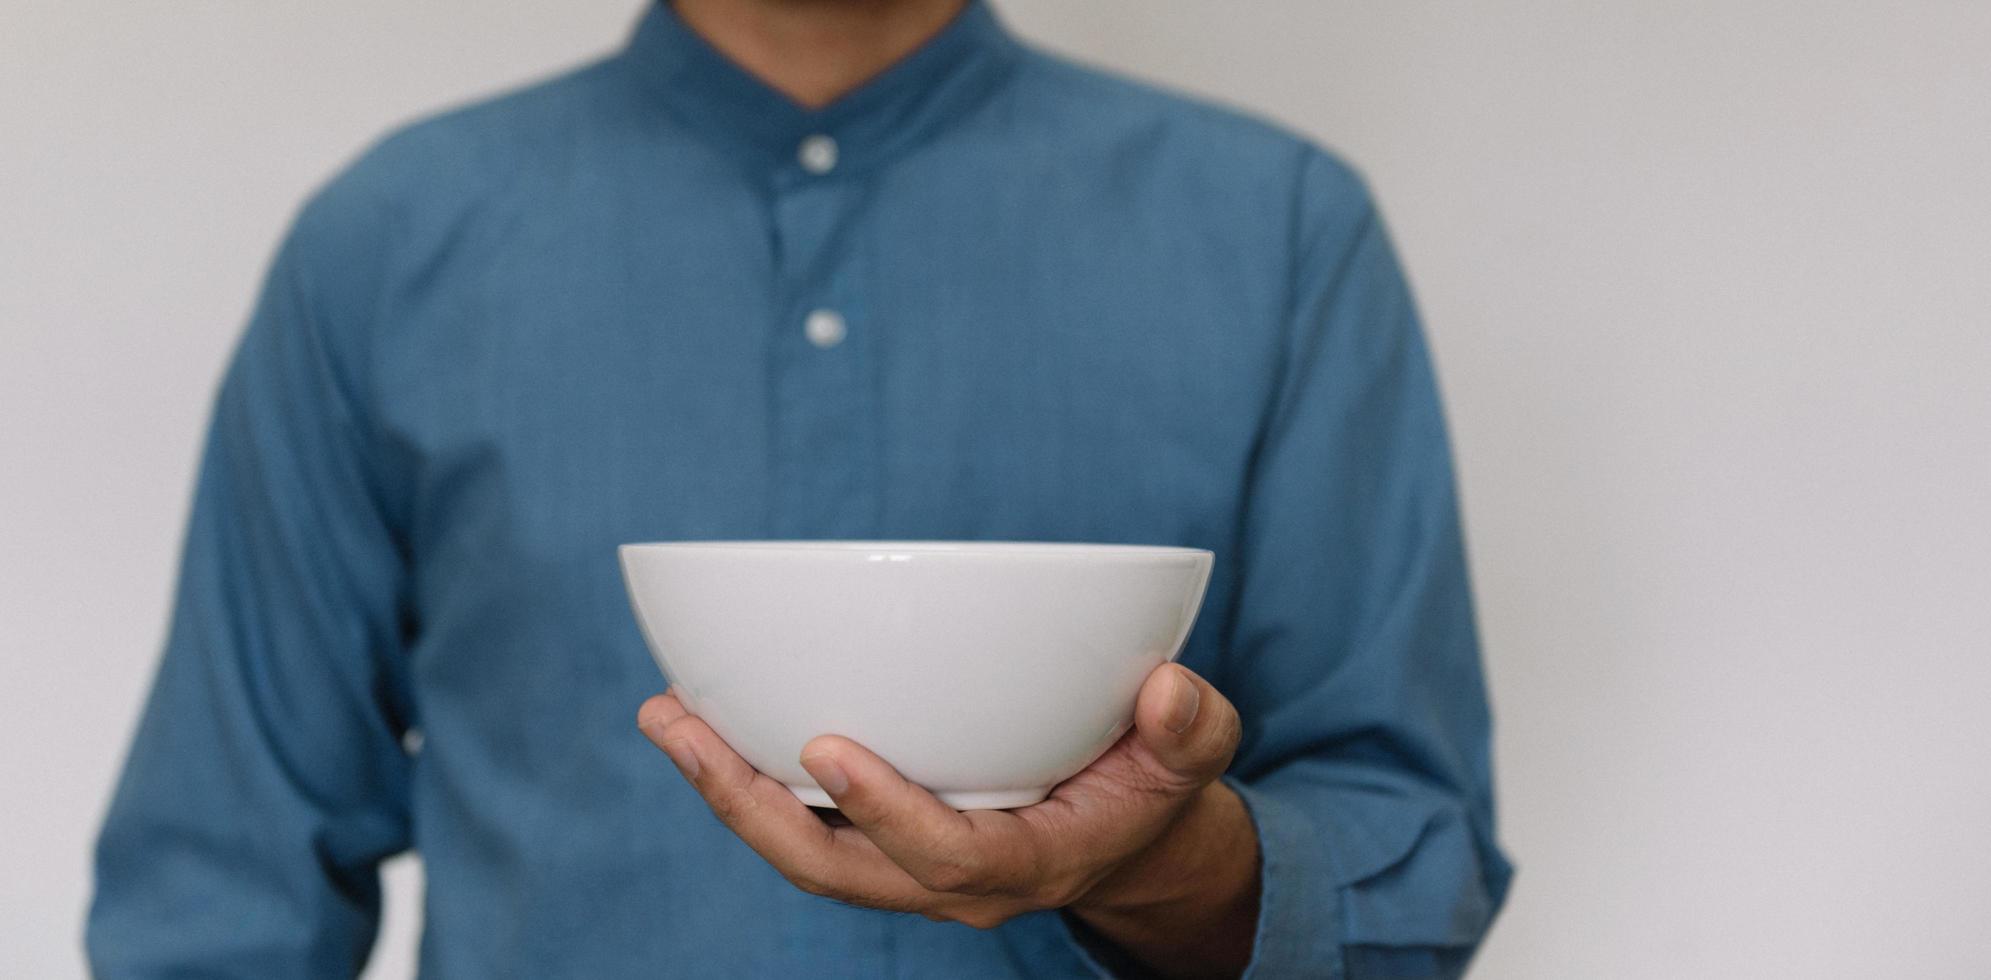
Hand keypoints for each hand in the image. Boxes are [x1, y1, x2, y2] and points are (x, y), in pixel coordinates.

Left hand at [637, 663, 1260, 976]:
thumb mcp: (1191, 761)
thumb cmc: (1152, 791)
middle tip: (681, 727)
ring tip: (666, 716)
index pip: (944, 855)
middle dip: (747, 804)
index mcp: (1025, 864)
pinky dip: (748, 779)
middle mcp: (950, 881)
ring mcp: (908, 868)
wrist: (1130, 844)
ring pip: (801, 850)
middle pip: (833, 867)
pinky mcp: (883, 842)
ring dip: (727, 788)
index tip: (826, 750)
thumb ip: (1190, 730)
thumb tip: (1170, 688)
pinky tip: (706, 719)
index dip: (884, 810)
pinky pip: (803, 825)